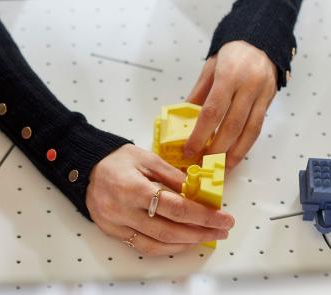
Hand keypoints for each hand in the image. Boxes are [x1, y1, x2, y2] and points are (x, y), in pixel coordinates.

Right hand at [86, 144, 234, 255]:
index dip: (204, 216)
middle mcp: (123, 210)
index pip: (176, 208)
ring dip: (185, 244)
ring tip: (205, 236)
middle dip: (200, 233)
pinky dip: (166, 248)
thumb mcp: (147, 158)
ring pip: (157, 244)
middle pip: (169, 231)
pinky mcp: (113, 233)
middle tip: (221, 230)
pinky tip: (182, 242)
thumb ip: (173, 176)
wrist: (87, 169)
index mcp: (133, 188)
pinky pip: (143, 247)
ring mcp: (116, 225)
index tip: (224, 218)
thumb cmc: (116, 160)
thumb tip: (199, 193)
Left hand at [185, 40, 277, 169]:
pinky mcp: (269, 101)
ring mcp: (261, 94)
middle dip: (217, 149)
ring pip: (249, 131)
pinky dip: (246, 145)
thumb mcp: (209, 69)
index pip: (212, 111)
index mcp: (228, 76)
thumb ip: (197, 95)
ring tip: (223, 168)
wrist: (260, 42)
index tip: (190, 150)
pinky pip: (258, 127)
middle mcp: (248, 86)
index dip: (200, 134)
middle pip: (232, 125)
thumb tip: (183, 121)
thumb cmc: (230, 56)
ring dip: (235, 153)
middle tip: (205, 163)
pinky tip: (236, 156)